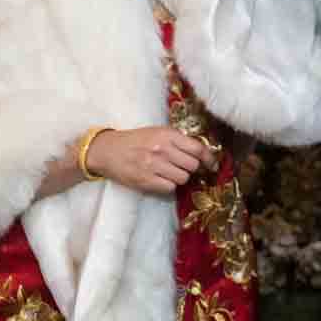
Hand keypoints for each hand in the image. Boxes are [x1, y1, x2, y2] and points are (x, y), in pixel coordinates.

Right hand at [84, 125, 216, 193]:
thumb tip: (201, 152)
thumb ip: (178, 140)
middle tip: (182, 167)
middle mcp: (162, 149)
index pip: (197, 148)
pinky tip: (160, 179)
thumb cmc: (135, 140)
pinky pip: (170, 188)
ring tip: (169, 172)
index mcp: (167, 135)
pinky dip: (168, 185)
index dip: (209, 158)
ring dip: (180, 177)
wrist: (107, 150)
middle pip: (192, 165)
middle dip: (191, 168)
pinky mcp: (145, 180)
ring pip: (183, 178)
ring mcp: (153, 166)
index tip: (212, 165)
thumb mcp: (157, 132)